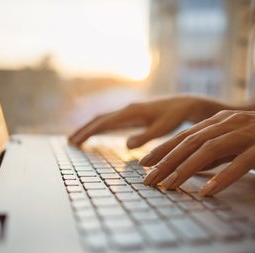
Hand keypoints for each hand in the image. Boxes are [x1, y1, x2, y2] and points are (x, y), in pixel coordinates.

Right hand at [69, 95, 224, 148]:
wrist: (184, 104)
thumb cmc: (175, 117)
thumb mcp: (162, 128)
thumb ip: (145, 137)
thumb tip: (126, 145)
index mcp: (131, 112)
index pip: (104, 122)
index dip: (89, 132)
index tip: (76, 141)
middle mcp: (127, 110)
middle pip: (100, 119)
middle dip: (84, 130)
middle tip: (70, 142)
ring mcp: (129, 111)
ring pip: (104, 119)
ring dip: (90, 129)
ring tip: (77, 139)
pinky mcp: (133, 115)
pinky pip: (112, 121)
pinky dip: (101, 128)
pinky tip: (97, 134)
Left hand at [139, 109, 254, 195]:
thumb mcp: (234, 136)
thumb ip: (214, 149)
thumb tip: (192, 166)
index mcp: (218, 121)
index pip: (184, 135)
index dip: (162, 149)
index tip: (144, 163)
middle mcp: (228, 124)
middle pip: (191, 143)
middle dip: (166, 162)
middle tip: (149, 179)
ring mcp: (246, 133)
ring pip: (210, 151)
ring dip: (186, 169)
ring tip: (170, 186)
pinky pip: (241, 162)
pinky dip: (223, 176)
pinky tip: (209, 190)